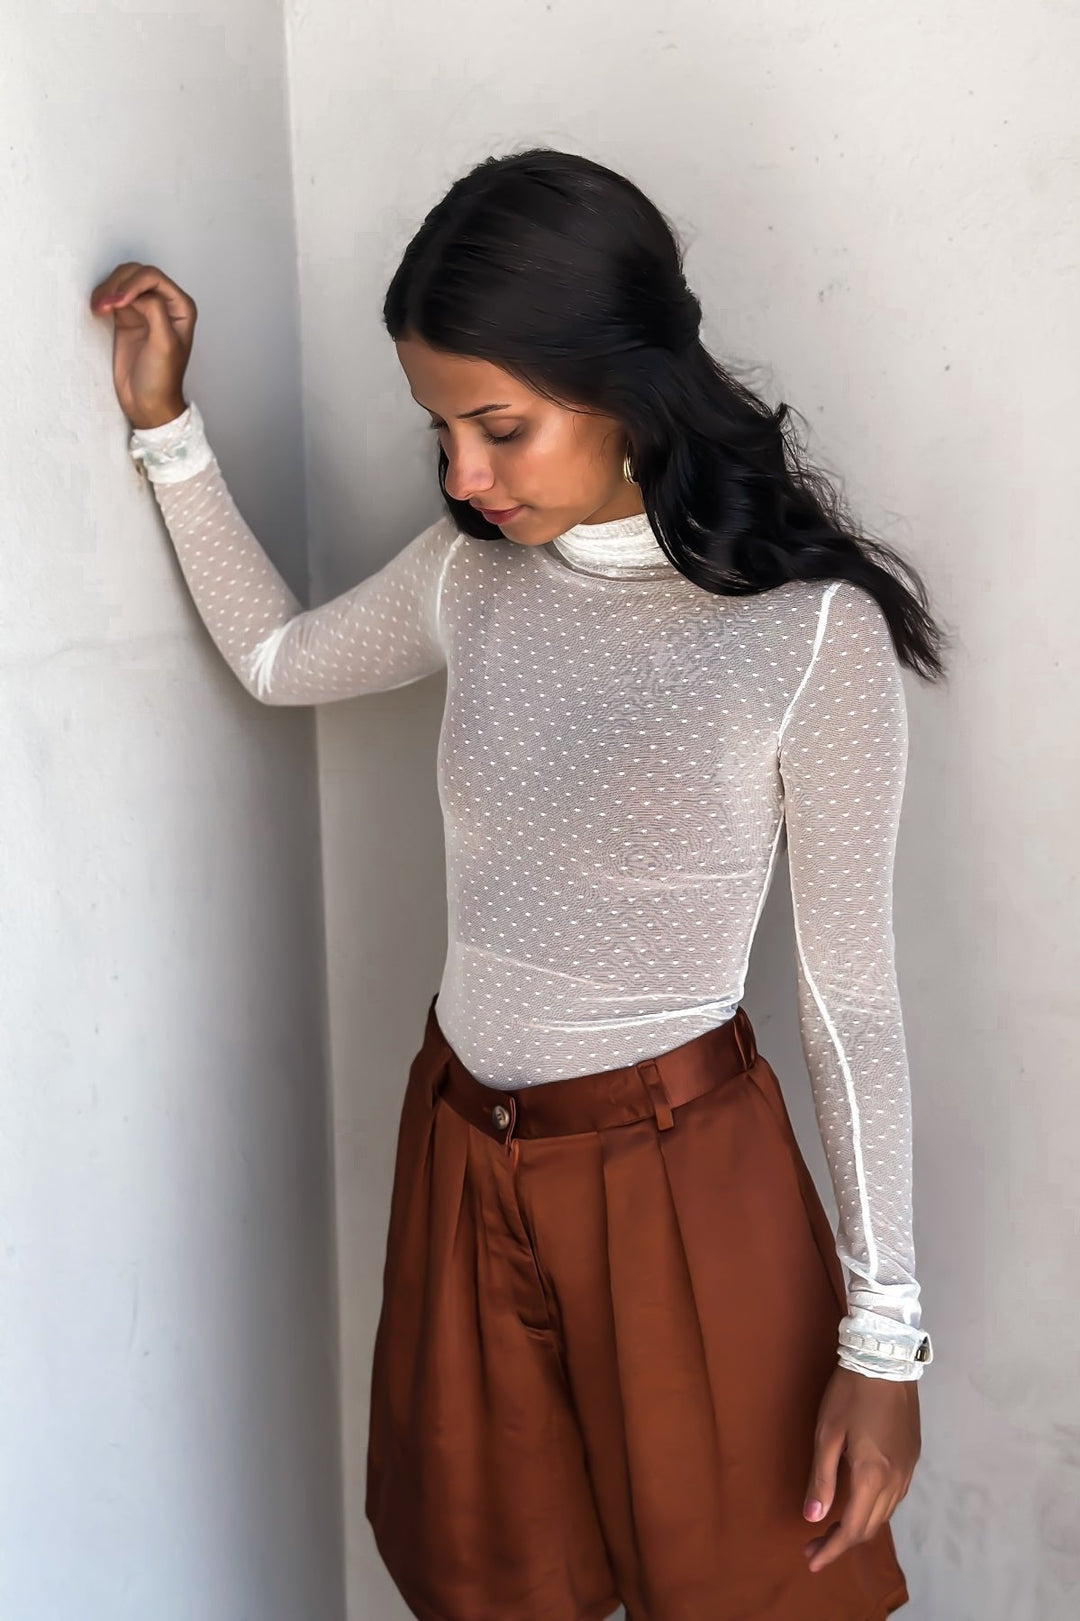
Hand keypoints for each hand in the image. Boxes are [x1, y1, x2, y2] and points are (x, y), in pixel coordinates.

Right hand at [89, 262, 196, 428]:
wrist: (146, 403)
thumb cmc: (162, 379)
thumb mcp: (165, 344)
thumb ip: (155, 312)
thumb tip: (138, 294)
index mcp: (181, 307)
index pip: (153, 278)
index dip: (133, 284)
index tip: (118, 303)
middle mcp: (164, 303)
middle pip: (136, 274)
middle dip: (117, 285)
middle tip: (105, 306)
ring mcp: (143, 308)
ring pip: (121, 281)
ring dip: (107, 290)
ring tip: (99, 309)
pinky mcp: (126, 317)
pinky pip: (111, 295)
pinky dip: (102, 297)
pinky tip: (98, 310)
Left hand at [802, 1365, 920, 1573]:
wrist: (885, 1359)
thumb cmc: (850, 1393)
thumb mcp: (827, 1434)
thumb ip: (821, 1479)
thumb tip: (812, 1518)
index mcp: (873, 1477)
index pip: (852, 1528)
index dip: (831, 1549)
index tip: (811, 1561)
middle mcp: (896, 1481)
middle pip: (870, 1527)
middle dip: (842, 1542)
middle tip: (814, 1544)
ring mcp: (908, 1470)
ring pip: (885, 1514)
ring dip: (859, 1526)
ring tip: (832, 1528)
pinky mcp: (912, 1457)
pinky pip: (894, 1497)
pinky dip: (874, 1510)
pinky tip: (858, 1503)